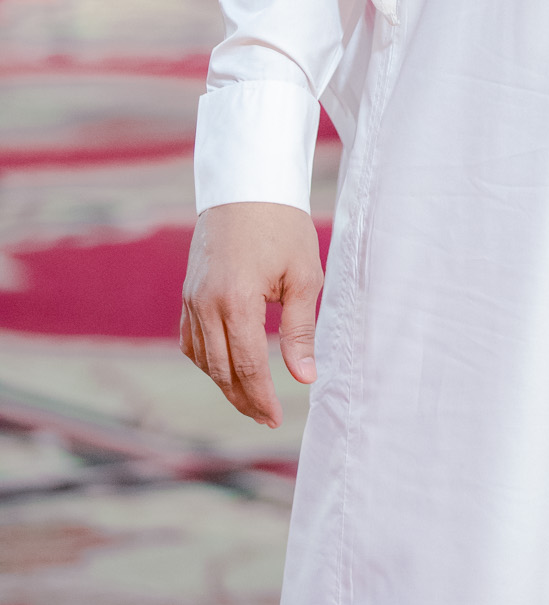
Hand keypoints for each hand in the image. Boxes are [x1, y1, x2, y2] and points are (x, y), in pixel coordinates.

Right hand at [180, 201, 323, 427]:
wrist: (246, 186)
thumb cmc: (282, 227)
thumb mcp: (303, 276)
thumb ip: (300, 330)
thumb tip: (304, 378)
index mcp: (237, 301)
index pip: (247, 365)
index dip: (262, 396)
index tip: (276, 418)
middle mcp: (206, 304)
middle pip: (220, 369)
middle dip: (243, 398)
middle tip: (266, 417)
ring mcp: (192, 298)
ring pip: (202, 357)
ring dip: (224, 383)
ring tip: (250, 399)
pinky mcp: (188, 292)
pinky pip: (191, 338)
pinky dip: (207, 359)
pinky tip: (225, 368)